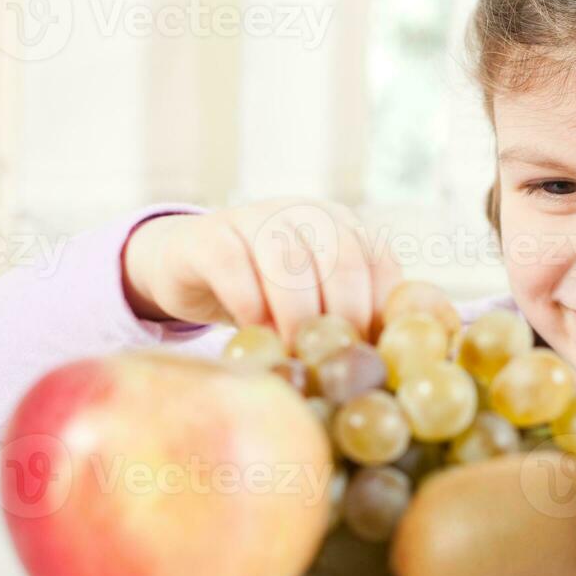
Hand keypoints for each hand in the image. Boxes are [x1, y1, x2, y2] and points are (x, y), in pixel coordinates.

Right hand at [121, 198, 399, 345]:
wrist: (192, 268)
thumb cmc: (267, 295)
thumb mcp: (314, 299)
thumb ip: (348, 316)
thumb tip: (383, 362)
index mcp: (344, 226)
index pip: (379, 263)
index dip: (378, 311)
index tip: (369, 352)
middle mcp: (306, 213)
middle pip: (341, 260)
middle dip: (342, 317)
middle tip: (332, 360)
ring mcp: (257, 216)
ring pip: (289, 262)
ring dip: (296, 315)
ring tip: (294, 354)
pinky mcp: (210, 234)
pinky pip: (234, 265)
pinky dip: (248, 303)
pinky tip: (255, 332)